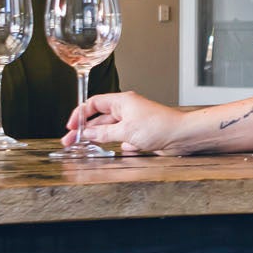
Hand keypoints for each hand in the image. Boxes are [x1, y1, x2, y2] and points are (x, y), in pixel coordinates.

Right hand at [66, 90, 191, 155]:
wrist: (182, 136)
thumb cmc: (158, 126)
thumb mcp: (125, 130)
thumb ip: (103, 133)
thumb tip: (87, 133)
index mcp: (122, 102)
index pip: (94, 104)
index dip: (80, 114)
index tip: (70, 127)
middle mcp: (127, 110)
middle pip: (99, 119)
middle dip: (85, 130)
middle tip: (70, 142)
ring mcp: (134, 123)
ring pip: (111, 131)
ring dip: (102, 139)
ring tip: (88, 148)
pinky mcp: (141, 135)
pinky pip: (124, 140)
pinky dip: (122, 146)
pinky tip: (125, 150)